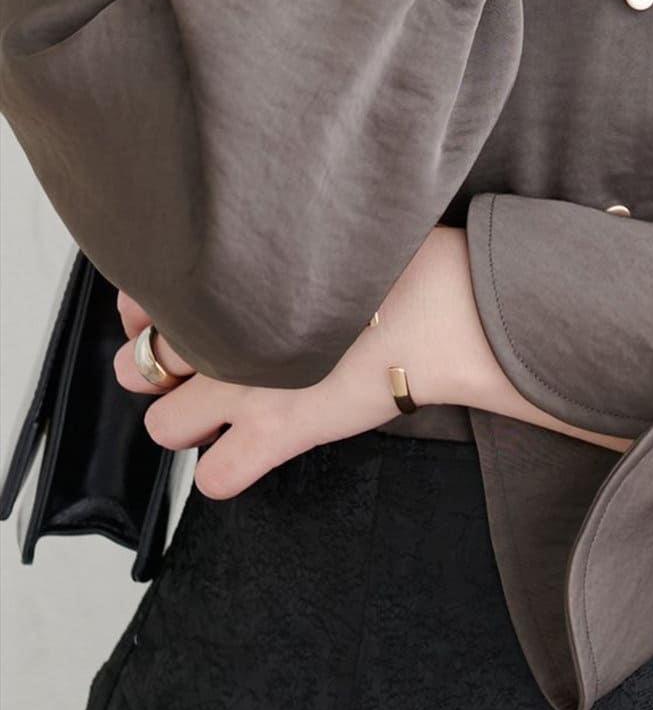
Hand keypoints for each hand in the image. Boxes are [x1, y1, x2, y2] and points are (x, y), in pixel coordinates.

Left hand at [113, 226, 629, 497]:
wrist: (452, 309)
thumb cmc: (411, 265)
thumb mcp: (339, 232)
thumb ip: (286, 240)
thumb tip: (269, 234)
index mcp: (238, 277)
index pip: (150, 299)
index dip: (154, 313)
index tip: (175, 316)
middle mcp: (228, 331)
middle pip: (142, 364)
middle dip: (159, 371)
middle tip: (197, 369)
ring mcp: (247, 387)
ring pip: (164, 426)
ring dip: (187, 422)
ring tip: (225, 411)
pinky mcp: (279, 433)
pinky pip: (216, 477)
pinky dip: (227, 472)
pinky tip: (251, 452)